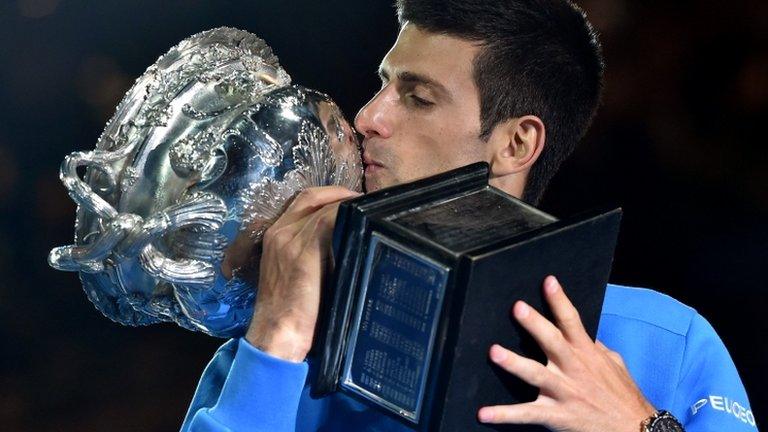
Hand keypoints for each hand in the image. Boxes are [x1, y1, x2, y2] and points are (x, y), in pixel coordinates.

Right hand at [244, 186, 359, 361]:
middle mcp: (278, 232)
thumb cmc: (291, 317)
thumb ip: (314, 259)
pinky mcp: (301, 252)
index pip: (302, 202)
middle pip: (311, 197)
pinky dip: (346, 216)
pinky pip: (327, 220)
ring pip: (322, 207)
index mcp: (274, 237)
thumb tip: (346, 246)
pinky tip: (363, 221)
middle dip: (340, 194)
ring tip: (370, 212)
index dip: (328, 197)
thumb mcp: (299, 278)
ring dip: (348, 205)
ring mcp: (288, 240)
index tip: (350, 202)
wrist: (275, 337)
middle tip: (365, 202)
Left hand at [478, 276, 655, 431]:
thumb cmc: (623, 396)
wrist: (635, 430)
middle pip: (552, 341)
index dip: (559, 300)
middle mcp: (573, 369)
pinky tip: (484, 413)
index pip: (572, 321)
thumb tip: (586, 335)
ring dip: (514, 363)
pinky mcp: (557, 415)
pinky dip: (504, 414)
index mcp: (586, 353)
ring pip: (535, 375)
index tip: (548, 281)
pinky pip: (527, 414)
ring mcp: (564, 392)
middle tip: (517, 307)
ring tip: (494, 352)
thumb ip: (596, 348)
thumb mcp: (615, 365)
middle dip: (535, 324)